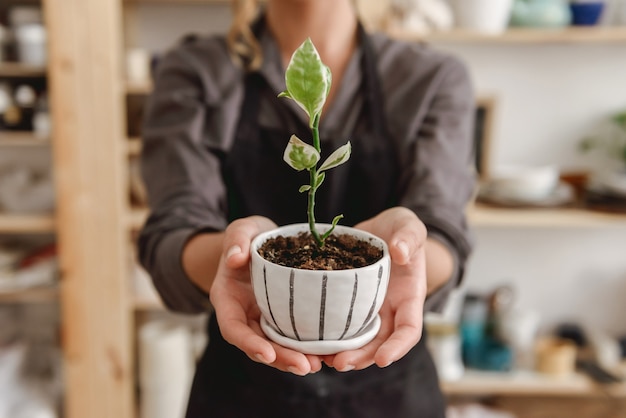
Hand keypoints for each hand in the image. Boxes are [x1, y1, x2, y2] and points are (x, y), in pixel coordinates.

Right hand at [209, 216, 323, 375]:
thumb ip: (236, 239)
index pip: (233, 328)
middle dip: (280, 359)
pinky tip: (327, 352)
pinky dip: (307, 346)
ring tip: (319, 364)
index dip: (248, 344)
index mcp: (227, 299)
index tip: (266, 353)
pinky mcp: (283, 319)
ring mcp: (263, 319)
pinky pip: (293, 336)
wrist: (263, 241)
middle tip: (305, 366)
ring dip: (296, 358)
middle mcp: (244, 315)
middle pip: (258, 345)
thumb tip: (234, 258)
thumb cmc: (248, 236)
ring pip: (277, 346)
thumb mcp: (241, 229)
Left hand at [323, 207, 427, 370]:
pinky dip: (327, 336)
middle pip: (379, 343)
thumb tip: (400, 252)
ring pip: (358, 340)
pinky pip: (339, 324)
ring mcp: (368, 309)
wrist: (380, 229)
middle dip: (362, 357)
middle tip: (339, 363)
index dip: (397, 347)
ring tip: (321, 360)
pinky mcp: (347, 303)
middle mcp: (389, 309)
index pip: (408, 329)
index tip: (382, 360)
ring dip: (342, 353)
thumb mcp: (408, 225)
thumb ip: (408, 237)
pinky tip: (310, 342)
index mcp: (409, 297)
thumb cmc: (400, 228)